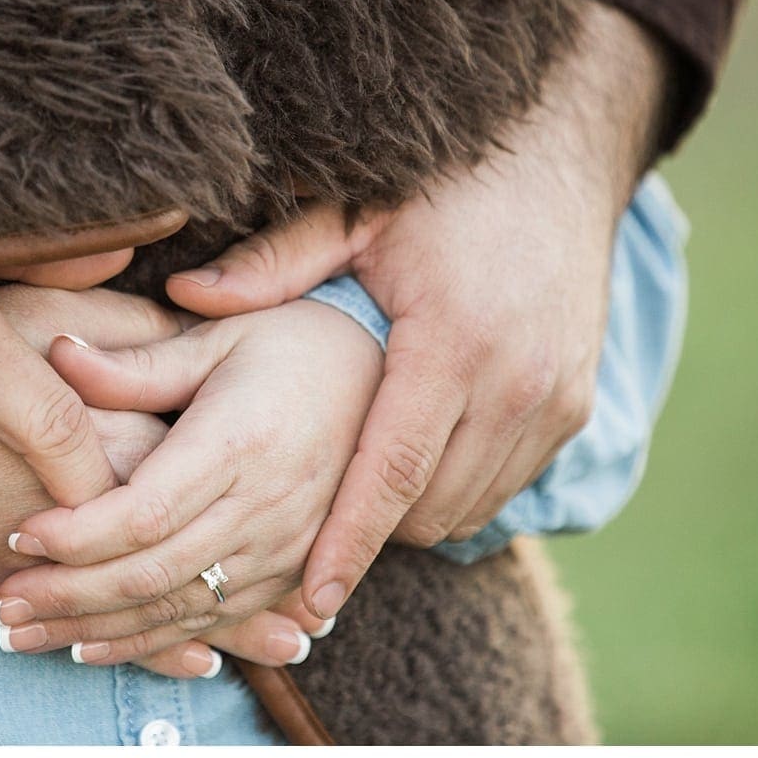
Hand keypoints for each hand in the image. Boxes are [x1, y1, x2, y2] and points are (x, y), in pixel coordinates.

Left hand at [0, 300, 382, 665]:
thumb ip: (135, 362)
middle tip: (0, 605)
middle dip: (67, 596)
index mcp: (239, 443)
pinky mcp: (293, 575)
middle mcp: (266, 508)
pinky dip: (148, 642)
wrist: (386, 376)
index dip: (75, 536)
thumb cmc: (293, 342)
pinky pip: (213, 624)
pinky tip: (89, 647)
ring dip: (94, 630)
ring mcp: (284, 550)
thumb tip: (55, 352)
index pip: (145, 513)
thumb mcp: (219, 337)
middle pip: (152, 574)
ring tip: (22, 635)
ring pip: (177, 612)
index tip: (16, 535)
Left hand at [162, 2, 664, 620]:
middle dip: (362, 530)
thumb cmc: (441, 184)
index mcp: (452, 341)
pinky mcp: (577, 408)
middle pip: (427, 507)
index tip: (308, 599)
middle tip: (294, 533)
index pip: (389, 472)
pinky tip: (403, 466)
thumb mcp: (351, 211)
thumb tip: (181, 294)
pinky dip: (453, 491)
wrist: (560, 157)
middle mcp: (517, 382)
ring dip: (407, 514)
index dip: (346, 543)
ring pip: (468, 508)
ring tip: (343, 498)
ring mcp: (556, 400)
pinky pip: (503, 487)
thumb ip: (270, 264)